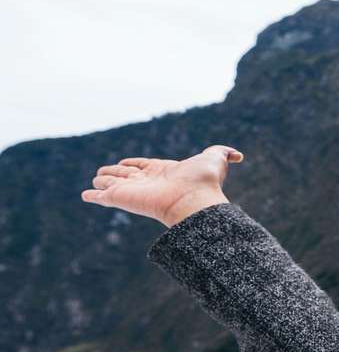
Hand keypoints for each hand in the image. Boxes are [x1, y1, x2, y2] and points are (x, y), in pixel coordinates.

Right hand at [80, 144, 242, 226]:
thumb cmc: (205, 180)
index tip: (126, 163)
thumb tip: (239, 155)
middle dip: (115, 171)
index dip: (135, 163)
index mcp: (163, 171)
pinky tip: (86, 195)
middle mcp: (147, 181)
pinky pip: (102, 197)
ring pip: (112, 183)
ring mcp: (133, 190)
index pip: (143, 165)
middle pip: (125, 174)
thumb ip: (224, 152)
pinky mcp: (121, 198)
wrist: (194, 199)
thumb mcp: (216, 158)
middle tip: (104, 172)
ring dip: (103, 181)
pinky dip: (92, 196)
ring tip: (97, 180)